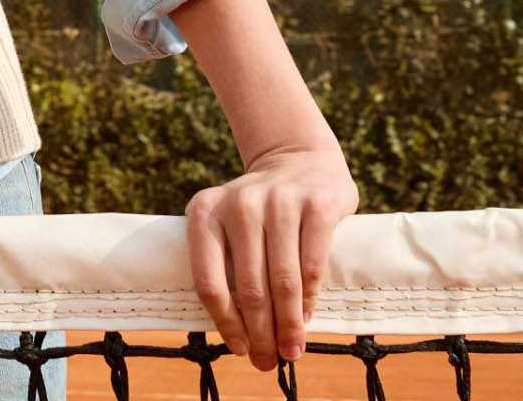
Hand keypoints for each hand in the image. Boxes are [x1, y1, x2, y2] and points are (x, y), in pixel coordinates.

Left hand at [184, 143, 355, 369]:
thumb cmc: (261, 210)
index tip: (240, 350)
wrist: (300, 158)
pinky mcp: (317, 203)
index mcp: (204, 211)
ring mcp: (280, 200)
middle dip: (261, 333)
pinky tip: (308, 319)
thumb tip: (238, 336)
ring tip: (292, 350)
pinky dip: (310, 299)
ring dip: (288, 324)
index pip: (209, 282)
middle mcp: (240, 204)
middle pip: (249, 287)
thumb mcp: (228, 224)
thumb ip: (226, 265)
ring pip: (282, 281)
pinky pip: (312, 264)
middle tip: (269, 362)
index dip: (225, 324)